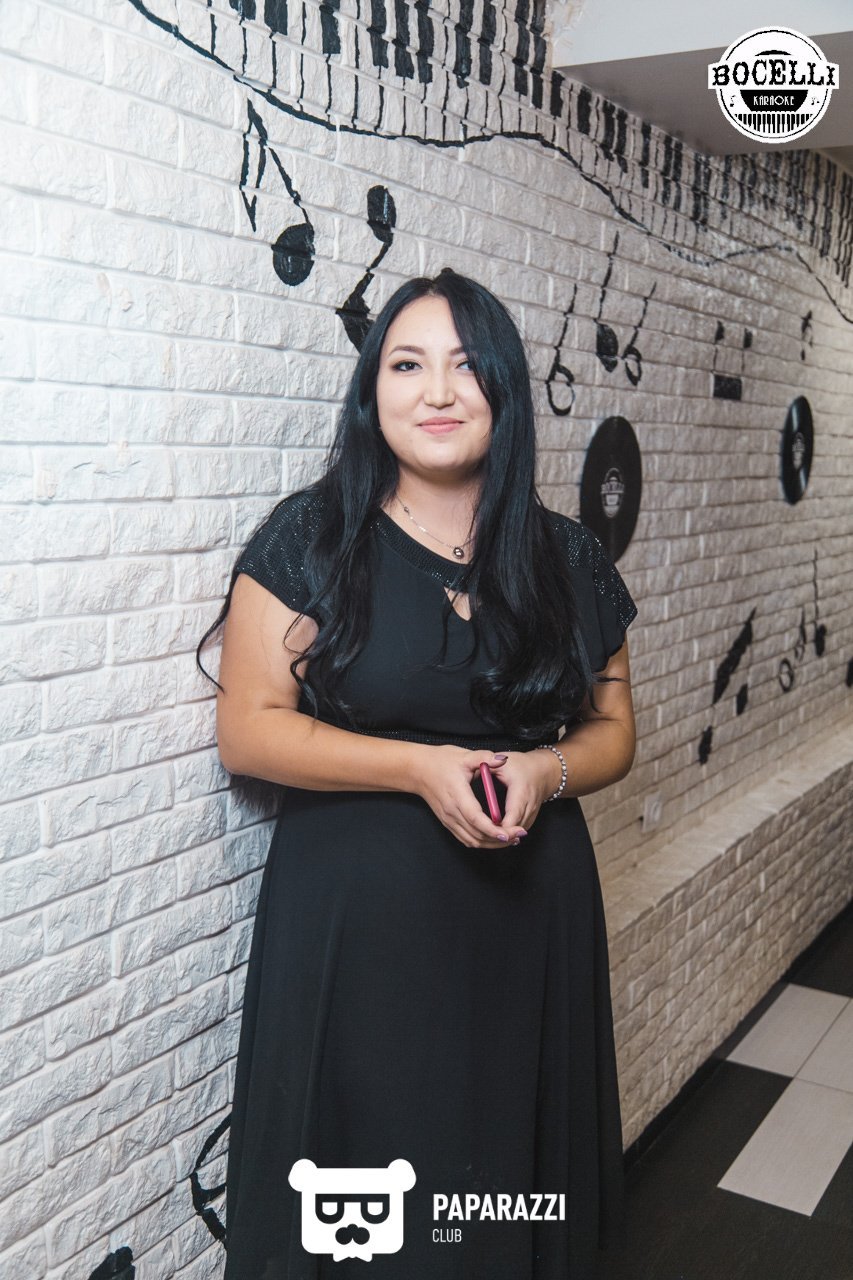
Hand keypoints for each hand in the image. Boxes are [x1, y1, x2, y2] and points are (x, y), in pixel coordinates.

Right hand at [411, 745, 528, 848]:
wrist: (417, 770)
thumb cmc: (440, 762)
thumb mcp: (464, 755)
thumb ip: (485, 757)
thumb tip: (503, 760)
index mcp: (458, 796)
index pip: (476, 819)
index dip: (493, 829)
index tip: (509, 833)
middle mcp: (452, 812)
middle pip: (477, 835)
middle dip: (500, 839)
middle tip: (520, 834)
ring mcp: (449, 820)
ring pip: (472, 840)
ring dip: (492, 843)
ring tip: (511, 839)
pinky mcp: (448, 822)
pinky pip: (466, 838)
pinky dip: (481, 842)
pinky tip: (494, 838)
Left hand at [485, 748, 561, 835]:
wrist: (542, 772)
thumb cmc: (521, 766)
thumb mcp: (503, 762)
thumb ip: (488, 763)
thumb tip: (474, 768)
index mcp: (522, 791)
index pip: (513, 815)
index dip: (500, 826)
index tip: (485, 829)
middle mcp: (529, 806)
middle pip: (514, 828)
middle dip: (498, 835)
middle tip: (478, 835)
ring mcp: (531, 815)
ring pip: (516, 834)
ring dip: (502, 837)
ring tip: (483, 836)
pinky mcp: (530, 820)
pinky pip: (518, 834)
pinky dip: (506, 836)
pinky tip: (493, 836)